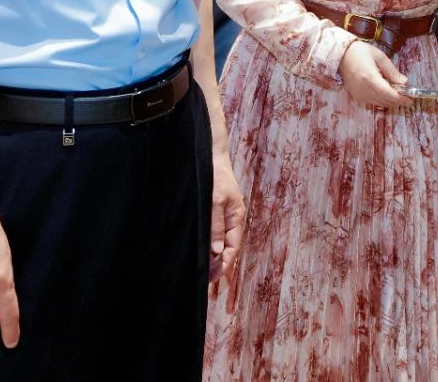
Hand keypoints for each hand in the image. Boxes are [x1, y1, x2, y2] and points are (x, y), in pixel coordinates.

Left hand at [209, 151, 245, 282]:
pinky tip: (201, 251)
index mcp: (237, 218)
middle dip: (218, 265)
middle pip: (227, 248)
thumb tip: (217, 251)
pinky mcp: (216, 212)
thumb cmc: (214, 176)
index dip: (223, 265)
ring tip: (200, 271)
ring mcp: (225, 216)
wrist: (211, 156)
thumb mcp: (214, 201)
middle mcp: (233, 220)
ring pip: (220, 242)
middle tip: (204, 281)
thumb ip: (216, 226)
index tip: (212, 279)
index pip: (232, 248)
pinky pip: (215, 234)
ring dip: (212, 256)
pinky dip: (209, 245)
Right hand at [339, 41, 412, 109]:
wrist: (340, 55)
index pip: (389, 94)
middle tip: (407, 96)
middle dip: (398, 100)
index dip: (401, 99)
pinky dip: (381, 100)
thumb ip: (392, 71)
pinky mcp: (356, 97)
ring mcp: (359, 95)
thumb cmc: (361, 52)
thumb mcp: (380, 57)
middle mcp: (364, 89)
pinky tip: (385, 93)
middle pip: (385, 101)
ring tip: (398, 93)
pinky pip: (373, 102)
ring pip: (380, 103)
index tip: (411, 99)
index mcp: (370, 78)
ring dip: (390, 101)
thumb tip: (404, 82)